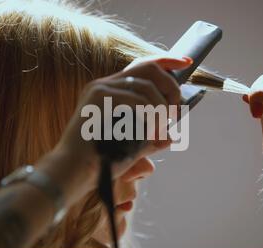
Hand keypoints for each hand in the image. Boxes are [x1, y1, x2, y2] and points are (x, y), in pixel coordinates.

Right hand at [37, 56, 191, 206]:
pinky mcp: (98, 96)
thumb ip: (150, 138)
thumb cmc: (101, 162)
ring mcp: (101, 88)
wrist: (75, 171)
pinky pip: (137, 100)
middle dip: (170, 86)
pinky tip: (149, 133)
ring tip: (160, 131)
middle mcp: (105, 84)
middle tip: (175, 112)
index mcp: (112, 92)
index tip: (187, 63)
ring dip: (161, 109)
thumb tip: (170, 138)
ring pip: (147, 86)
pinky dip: (151, 117)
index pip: (143, 66)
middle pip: (149, 67)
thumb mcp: (132, 146)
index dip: (168, 61)